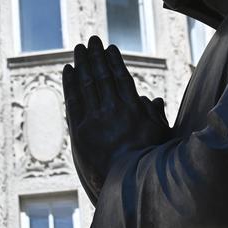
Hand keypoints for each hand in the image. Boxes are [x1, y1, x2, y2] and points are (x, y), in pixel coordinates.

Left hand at [62, 35, 170, 202]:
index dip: (114, 61)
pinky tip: (68, 70)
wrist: (127, 187)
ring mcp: (95, 120)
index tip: (109, 48)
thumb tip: (155, 99)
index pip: (121, 78)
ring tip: (79, 50)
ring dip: (82, 64)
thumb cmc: (148, 163)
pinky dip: (70, 84)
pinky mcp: (80, 132)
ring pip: (87, 84)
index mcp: (133, 109)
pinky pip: (73, 101)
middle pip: (102, 76)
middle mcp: (113, 110)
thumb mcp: (159, 137)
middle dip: (96, 56)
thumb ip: (155, 115)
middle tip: (91, 40)